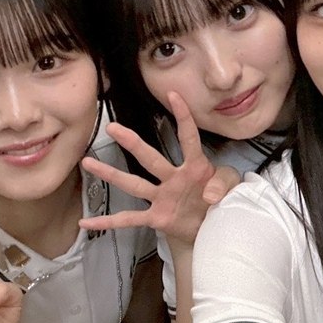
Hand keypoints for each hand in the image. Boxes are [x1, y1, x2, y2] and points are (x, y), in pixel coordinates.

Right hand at [78, 92, 239, 250]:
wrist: (212, 227)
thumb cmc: (222, 201)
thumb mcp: (234, 188)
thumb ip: (224, 184)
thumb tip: (210, 194)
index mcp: (196, 167)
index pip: (189, 138)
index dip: (183, 116)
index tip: (174, 95)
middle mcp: (174, 178)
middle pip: (150, 158)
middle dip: (132, 143)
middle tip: (113, 128)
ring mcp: (162, 197)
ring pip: (133, 183)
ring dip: (111, 174)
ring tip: (88, 162)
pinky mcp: (157, 217)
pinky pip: (130, 219)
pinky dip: (109, 222)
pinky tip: (88, 221)